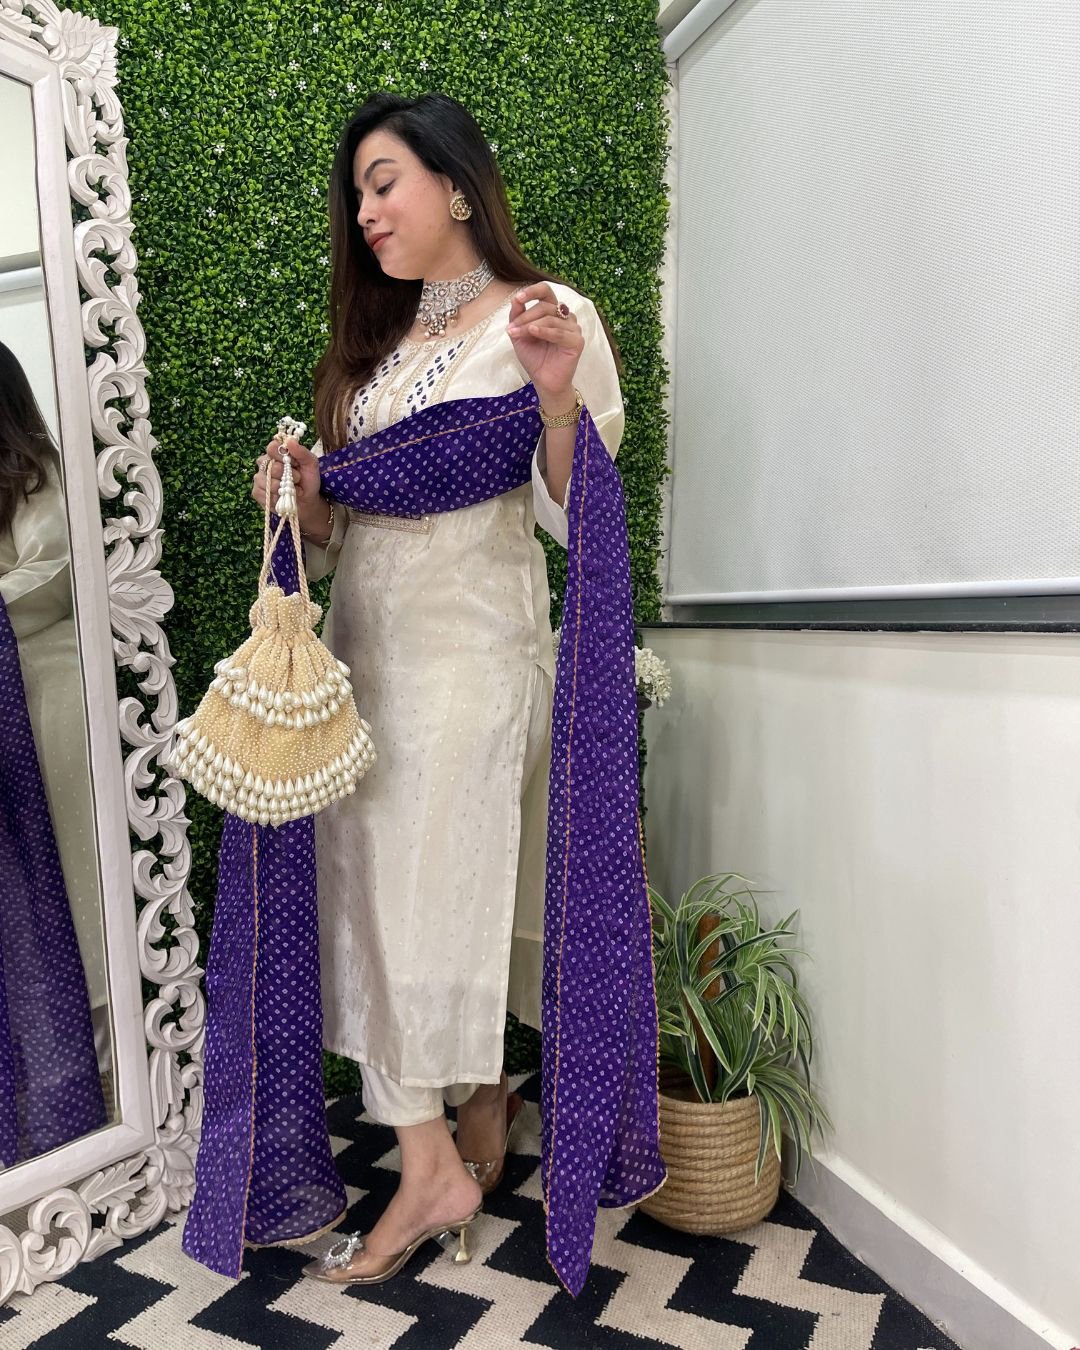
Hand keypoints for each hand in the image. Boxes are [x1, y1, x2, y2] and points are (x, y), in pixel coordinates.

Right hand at [252, 436, 324, 534]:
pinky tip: (284, 498)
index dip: (283, 456)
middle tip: (298, 479)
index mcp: (276, 453)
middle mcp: (265, 463)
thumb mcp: (311, 464)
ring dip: (284, 488)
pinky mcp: (257, 492)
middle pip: (270, 466)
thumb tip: (290, 441)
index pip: (272, 447)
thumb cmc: (308, 480)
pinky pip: (265, 494)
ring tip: (293, 489)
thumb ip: (302, 452)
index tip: (295, 463)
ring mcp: (259, 477)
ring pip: (267, 481)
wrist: (307, 501)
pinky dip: (278, 498)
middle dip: (287, 475)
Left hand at [507, 283, 583, 407]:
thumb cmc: (535, 358)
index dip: (533, 291)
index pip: (546, 292)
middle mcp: (566, 317)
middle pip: (545, 307)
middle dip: (525, 317)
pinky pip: (559, 333)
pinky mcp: (577, 342)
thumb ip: (517, 316)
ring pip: (550, 318)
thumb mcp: (520, 334)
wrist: (543, 381)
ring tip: (516, 334)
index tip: (518, 298)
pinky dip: (545, 331)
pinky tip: (533, 332)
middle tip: (511, 329)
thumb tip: (515, 299)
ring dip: (530, 325)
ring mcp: (573, 329)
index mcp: (553, 312)